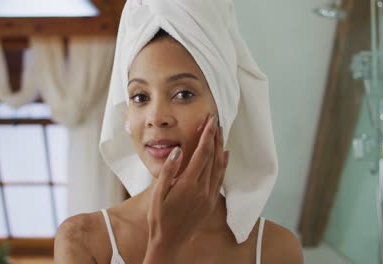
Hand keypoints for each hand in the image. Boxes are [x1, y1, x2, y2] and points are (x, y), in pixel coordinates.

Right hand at [145, 114, 229, 259]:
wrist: (170, 242)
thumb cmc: (159, 217)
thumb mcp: (157, 194)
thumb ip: (168, 171)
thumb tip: (177, 150)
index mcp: (188, 184)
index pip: (202, 153)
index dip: (207, 135)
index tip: (209, 120)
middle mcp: (203, 189)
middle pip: (213, 157)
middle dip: (215, 136)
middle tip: (215, 120)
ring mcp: (209, 196)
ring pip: (220, 166)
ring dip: (221, 147)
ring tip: (220, 132)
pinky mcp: (211, 202)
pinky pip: (220, 178)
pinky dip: (224, 164)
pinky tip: (225, 155)